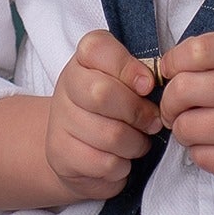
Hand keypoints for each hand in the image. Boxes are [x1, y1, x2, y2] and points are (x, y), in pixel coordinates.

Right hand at [47, 30, 162, 200]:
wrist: (77, 149)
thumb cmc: (114, 110)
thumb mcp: (127, 83)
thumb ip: (141, 75)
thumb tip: (151, 83)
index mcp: (84, 60)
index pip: (97, 49)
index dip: (128, 67)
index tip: (148, 85)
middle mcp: (66, 85)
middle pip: (102, 93)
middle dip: (138, 112)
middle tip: (153, 121)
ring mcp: (60, 121)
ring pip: (111, 135)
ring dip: (136, 143)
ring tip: (137, 142)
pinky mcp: (60, 155)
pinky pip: (105, 164)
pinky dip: (122, 165)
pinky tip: (120, 159)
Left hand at [157, 30, 213, 178]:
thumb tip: (166, 69)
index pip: (193, 52)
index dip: (171, 62)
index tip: (172, 71)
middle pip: (182, 91)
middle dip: (170, 99)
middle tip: (177, 103)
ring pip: (185, 128)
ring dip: (182, 126)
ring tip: (196, 122)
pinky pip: (202, 158)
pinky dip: (198, 150)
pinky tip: (213, 141)